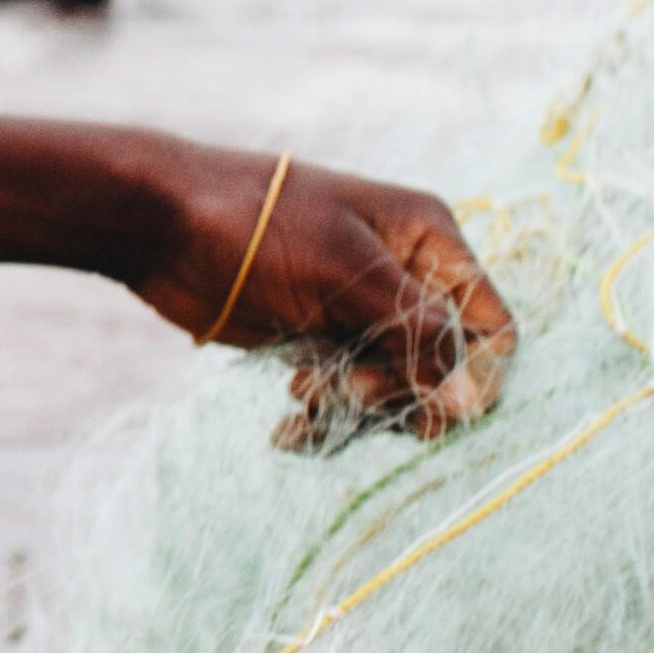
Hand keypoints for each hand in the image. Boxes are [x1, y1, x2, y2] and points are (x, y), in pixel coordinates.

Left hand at [128, 141, 518, 450]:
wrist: (164, 222)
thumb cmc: (260, 227)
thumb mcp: (347, 272)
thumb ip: (415, 331)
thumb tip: (471, 397)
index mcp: (427, 239)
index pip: (489, 324)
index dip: (477, 375)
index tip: (441, 412)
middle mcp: (402, 276)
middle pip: (441, 365)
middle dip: (403, 391)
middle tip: (352, 393)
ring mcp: (356, 310)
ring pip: (391, 386)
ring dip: (355, 406)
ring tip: (302, 392)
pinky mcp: (314, 338)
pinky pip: (342, 392)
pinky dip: (321, 416)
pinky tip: (287, 430)